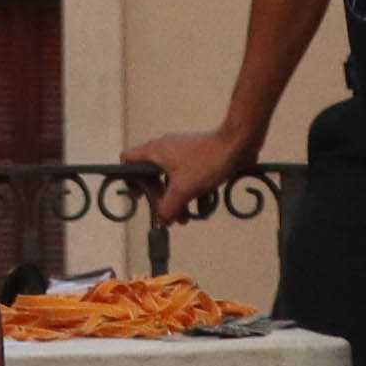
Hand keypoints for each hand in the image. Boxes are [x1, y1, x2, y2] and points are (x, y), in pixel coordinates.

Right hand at [119, 124, 258, 206]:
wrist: (237, 144)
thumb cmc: (207, 162)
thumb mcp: (182, 190)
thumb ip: (167, 208)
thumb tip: (162, 220)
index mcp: (155, 151)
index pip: (128, 160)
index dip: (129, 179)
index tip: (140, 196)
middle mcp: (164, 149)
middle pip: (151, 176)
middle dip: (159, 199)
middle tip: (168, 214)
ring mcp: (181, 152)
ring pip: (171, 180)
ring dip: (176, 200)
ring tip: (186, 217)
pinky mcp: (197, 157)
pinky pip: (186, 177)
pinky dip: (191, 192)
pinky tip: (203, 204)